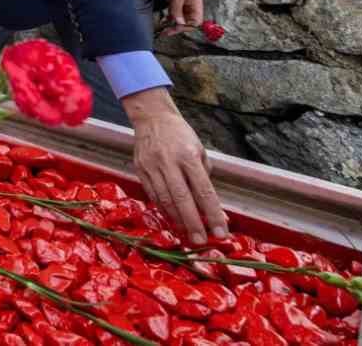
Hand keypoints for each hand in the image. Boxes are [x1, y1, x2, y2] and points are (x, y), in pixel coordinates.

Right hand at [123, 87, 227, 245]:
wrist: (152, 118)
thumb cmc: (180, 135)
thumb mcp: (199, 150)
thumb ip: (205, 178)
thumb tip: (213, 209)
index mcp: (188, 156)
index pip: (204, 191)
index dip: (213, 214)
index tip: (221, 233)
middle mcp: (169, 162)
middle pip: (182, 199)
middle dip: (193, 223)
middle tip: (202, 242)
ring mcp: (152, 167)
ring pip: (165, 200)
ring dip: (177, 221)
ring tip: (188, 236)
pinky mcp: (140, 170)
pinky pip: (153, 196)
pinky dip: (164, 211)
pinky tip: (172, 221)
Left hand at [160, 0, 204, 36]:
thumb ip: (177, 10)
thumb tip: (179, 23)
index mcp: (196, 5)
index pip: (195, 22)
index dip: (187, 27)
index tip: (177, 28)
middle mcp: (192, 8)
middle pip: (187, 23)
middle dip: (178, 28)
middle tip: (167, 33)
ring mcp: (184, 7)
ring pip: (180, 21)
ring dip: (173, 25)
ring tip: (164, 31)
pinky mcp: (177, 6)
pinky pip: (175, 16)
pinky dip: (170, 20)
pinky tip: (164, 22)